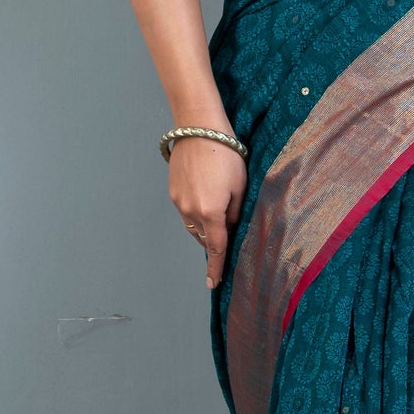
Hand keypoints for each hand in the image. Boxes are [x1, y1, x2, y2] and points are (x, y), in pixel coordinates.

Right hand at [169, 136, 247, 290]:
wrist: (198, 129)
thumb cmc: (226, 154)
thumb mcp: (240, 186)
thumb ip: (235, 212)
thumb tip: (229, 227)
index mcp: (211, 212)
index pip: (216, 247)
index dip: (216, 267)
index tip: (213, 284)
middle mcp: (191, 211)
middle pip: (204, 237)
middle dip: (215, 239)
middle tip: (228, 228)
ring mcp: (179, 201)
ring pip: (193, 225)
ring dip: (205, 225)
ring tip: (218, 206)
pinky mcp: (173, 191)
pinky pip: (186, 211)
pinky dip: (196, 211)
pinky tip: (206, 194)